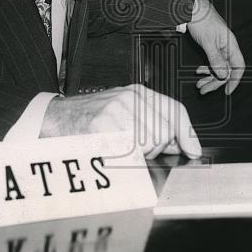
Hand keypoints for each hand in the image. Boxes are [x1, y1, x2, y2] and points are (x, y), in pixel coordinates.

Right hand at [39, 84, 201, 158]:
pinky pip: (127, 152)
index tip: (194, 151)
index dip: (187, 133)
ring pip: (148, 144)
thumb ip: (154, 125)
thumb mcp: (126, 113)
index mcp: (139, 93)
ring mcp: (116, 110)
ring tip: (120, 147)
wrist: (57, 117)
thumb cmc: (92, 118)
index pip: (174, 110)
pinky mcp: (102, 126)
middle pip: (164, 132)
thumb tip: (183, 144)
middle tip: (135, 147)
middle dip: (155, 148)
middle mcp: (130, 98)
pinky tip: (111, 150)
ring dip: (138, 155)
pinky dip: (123, 159)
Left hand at [186, 0, 244, 94]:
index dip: (235, 80)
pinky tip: (199, 71)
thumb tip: (223, 75)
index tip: (227, 91)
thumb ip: (215, 58)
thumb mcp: (207, 41)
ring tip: (199, 84)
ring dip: (209, 77)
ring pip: (218, 67)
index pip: (238, 66)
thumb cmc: (201, 18)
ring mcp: (219, 46)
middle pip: (226, 69)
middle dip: (216, 81)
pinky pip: (212, 61)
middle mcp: (226, 46)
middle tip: (204, 90)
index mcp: (230, 44)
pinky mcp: (211, 45)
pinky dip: (206, 69)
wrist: (190, 6)